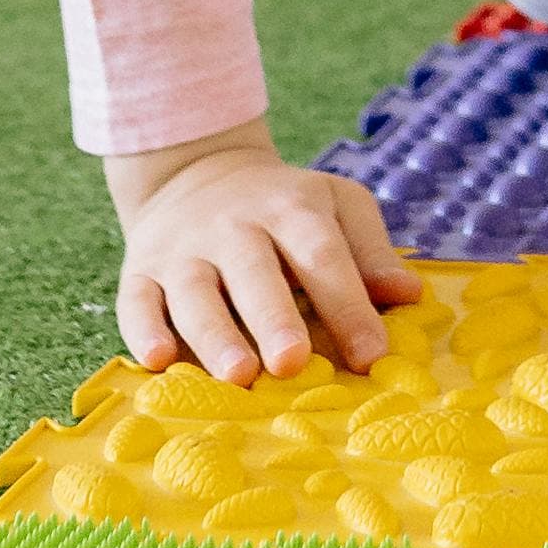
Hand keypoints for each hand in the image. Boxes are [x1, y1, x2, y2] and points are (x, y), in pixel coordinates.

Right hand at [112, 139, 419, 381]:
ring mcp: (183, 249)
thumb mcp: (335, 206)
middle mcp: (234, 225)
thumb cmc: (284, 207)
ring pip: (195, 293)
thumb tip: (410, 296)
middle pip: (254, 272)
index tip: (372, 355)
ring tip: (238, 375)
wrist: (198, 172)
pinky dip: (143, 331)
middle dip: (274, 318)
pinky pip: (137, 301)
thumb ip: (370, 252)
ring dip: (215, 335)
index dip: (348, 305)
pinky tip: (157, 361)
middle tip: (293, 364)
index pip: (322, 254)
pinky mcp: (140, 271)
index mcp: (291, 207)